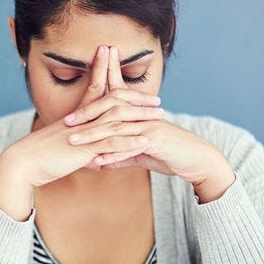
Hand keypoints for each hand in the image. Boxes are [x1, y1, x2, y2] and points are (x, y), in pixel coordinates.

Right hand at [7, 45, 164, 187]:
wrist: (21, 163)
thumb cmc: (38, 157)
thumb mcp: (59, 147)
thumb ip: (77, 148)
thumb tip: (90, 155)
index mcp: (74, 117)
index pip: (94, 89)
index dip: (106, 74)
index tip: (117, 61)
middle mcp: (81, 121)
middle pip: (113, 102)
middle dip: (136, 98)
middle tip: (156, 98)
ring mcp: (83, 134)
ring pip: (116, 121)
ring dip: (140, 118)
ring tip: (160, 116)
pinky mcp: (83, 149)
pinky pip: (110, 143)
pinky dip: (129, 142)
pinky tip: (145, 141)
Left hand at [63, 46, 236, 197]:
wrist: (197, 161)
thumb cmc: (170, 155)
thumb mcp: (141, 155)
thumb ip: (120, 156)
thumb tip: (99, 162)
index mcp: (138, 114)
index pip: (112, 101)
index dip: (90, 103)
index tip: (69, 113)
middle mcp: (142, 115)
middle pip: (109, 108)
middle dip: (86, 114)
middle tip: (66, 121)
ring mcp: (149, 125)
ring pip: (116, 127)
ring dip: (93, 135)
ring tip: (74, 141)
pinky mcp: (156, 139)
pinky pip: (130, 146)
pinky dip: (112, 154)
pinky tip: (97, 162)